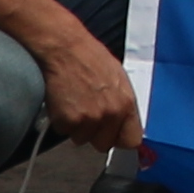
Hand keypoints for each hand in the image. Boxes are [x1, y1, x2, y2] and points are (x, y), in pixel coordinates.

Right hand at [30, 20, 142, 158]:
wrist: (64, 48)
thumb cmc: (89, 57)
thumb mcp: (118, 77)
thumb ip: (122, 103)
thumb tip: (124, 122)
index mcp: (126, 103)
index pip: (132, 140)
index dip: (120, 139)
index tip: (113, 136)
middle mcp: (111, 114)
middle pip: (104, 144)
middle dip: (95, 133)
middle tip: (87, 113)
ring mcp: (90, 119)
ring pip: (82, 139)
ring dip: (77, 126)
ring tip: (74, 103)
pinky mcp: (69, 120)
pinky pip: (64, 131)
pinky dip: (61, 120)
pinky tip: (63, 102)